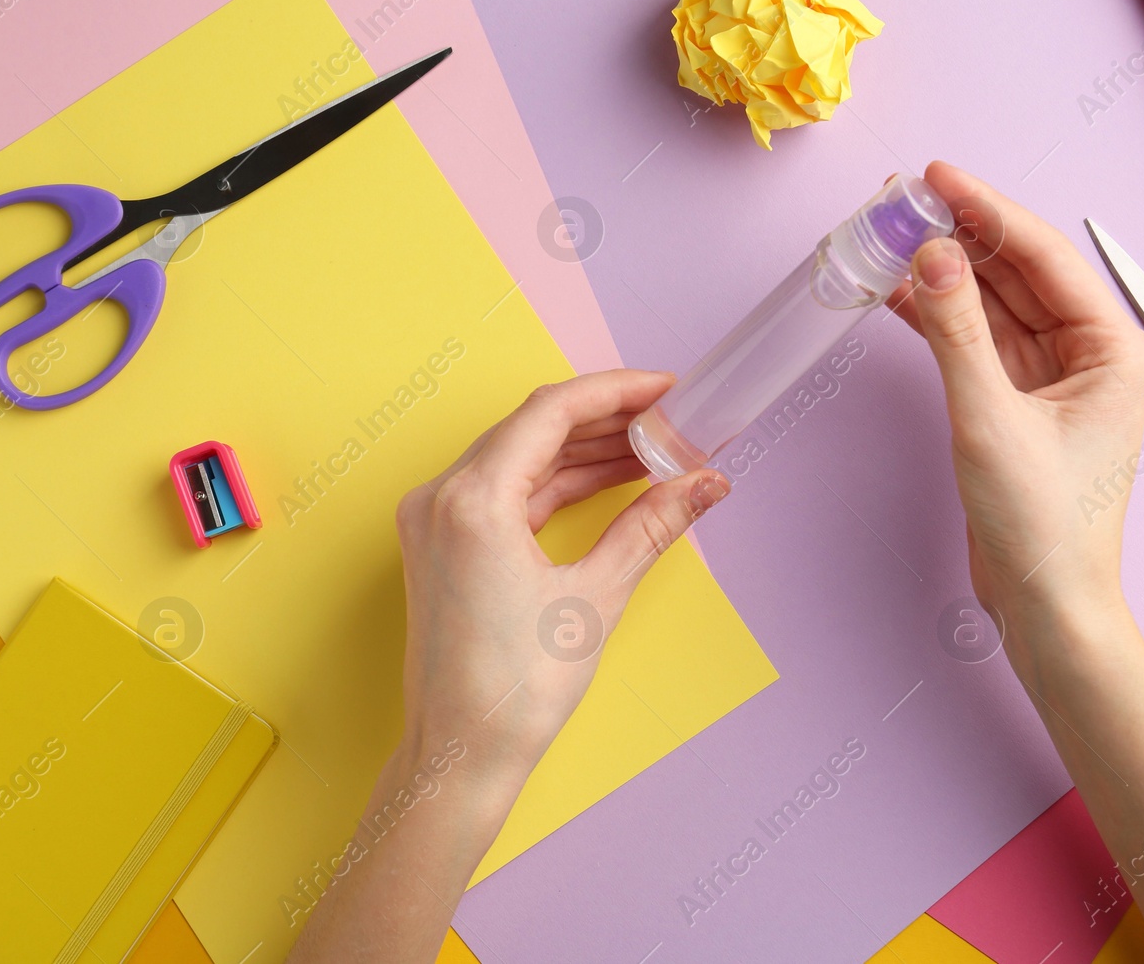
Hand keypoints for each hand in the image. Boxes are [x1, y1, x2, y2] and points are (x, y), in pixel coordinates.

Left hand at [392, 369, 729, 808]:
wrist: (461, 755)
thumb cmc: (517, 689)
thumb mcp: (597, 596)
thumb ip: (653, 525)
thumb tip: (707, 483)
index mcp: (471, 500)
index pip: (551, 411)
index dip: (617, 391)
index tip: (668, 388)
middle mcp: (441, 497)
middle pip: (533, 427)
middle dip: (607, 419)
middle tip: (671, 419)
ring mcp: (436, 520)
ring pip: (521, 457)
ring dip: (586, 450)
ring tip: (654, 450)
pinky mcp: (443, 544)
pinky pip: (507, 491)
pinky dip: (558, 483)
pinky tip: (610, 481)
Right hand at [887, 162, 1143, 661]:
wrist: (1045, 608)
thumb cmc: (1044, 528)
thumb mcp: (991, 420)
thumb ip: (956, 332)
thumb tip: (931, 254)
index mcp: (1114, 350)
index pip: (1045, 257)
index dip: (988, 211)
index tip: (939, 176)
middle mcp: (1090, 356)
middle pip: (1018, 272)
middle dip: (960, 234)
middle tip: (903, 199)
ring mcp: (1053, 380)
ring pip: (993, 304)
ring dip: (944, 273)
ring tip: (890, 233)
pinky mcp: (1018, 404)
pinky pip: (977, 342)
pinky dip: (938, 318)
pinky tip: (898, 290)